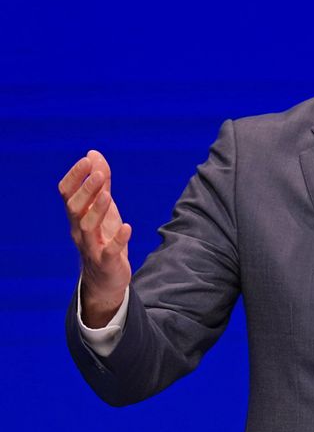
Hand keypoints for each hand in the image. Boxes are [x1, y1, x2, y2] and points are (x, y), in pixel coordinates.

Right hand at [58, 150, 132, 327]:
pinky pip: (109, 251)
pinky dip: (118, 239)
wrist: (105, 278)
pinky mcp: (107, 262)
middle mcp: (79, 230)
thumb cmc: (103, 237)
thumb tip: (93, 154)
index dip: (75, 176)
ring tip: (108, 195)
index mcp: (77, 215)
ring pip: (87, 227)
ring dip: (97, 210)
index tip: (87, 160)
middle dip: (86, 190)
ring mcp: (92, 246)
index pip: (67, 193)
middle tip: (99, 174)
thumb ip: (100, 182)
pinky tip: (127, 227)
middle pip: (75, 208)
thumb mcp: (103, 207)